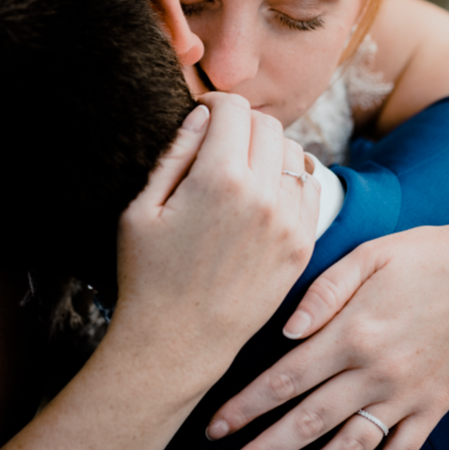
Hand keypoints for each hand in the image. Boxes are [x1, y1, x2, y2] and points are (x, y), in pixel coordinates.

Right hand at [113, 96, 321, 398]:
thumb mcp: (140, 210)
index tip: (204, 112)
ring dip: (268, 150)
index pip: (235, 108)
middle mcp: (262, 194)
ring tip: (240, 169)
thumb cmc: (147, 277)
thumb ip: (175, 153)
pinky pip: (308, 188)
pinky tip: (264, 193)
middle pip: (266, 124)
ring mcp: (288, 221)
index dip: (216, 103)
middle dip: (241, 123)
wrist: (176, 346)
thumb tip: (204, 113)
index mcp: (219, 179)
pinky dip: (289, 180)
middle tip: (219, 141)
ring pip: (291, 152)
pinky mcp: (302, 244)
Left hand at [206, 221, 448, 449]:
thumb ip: (325, 289)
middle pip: (309, 421)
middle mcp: (378, 370)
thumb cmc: (428, 255)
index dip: (248, 406)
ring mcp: (407, 394)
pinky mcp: (433, 408)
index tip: (215, 428)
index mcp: (356, 330)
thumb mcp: (373, 253)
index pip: (287, 377)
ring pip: (348, 449)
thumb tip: (285, 331)